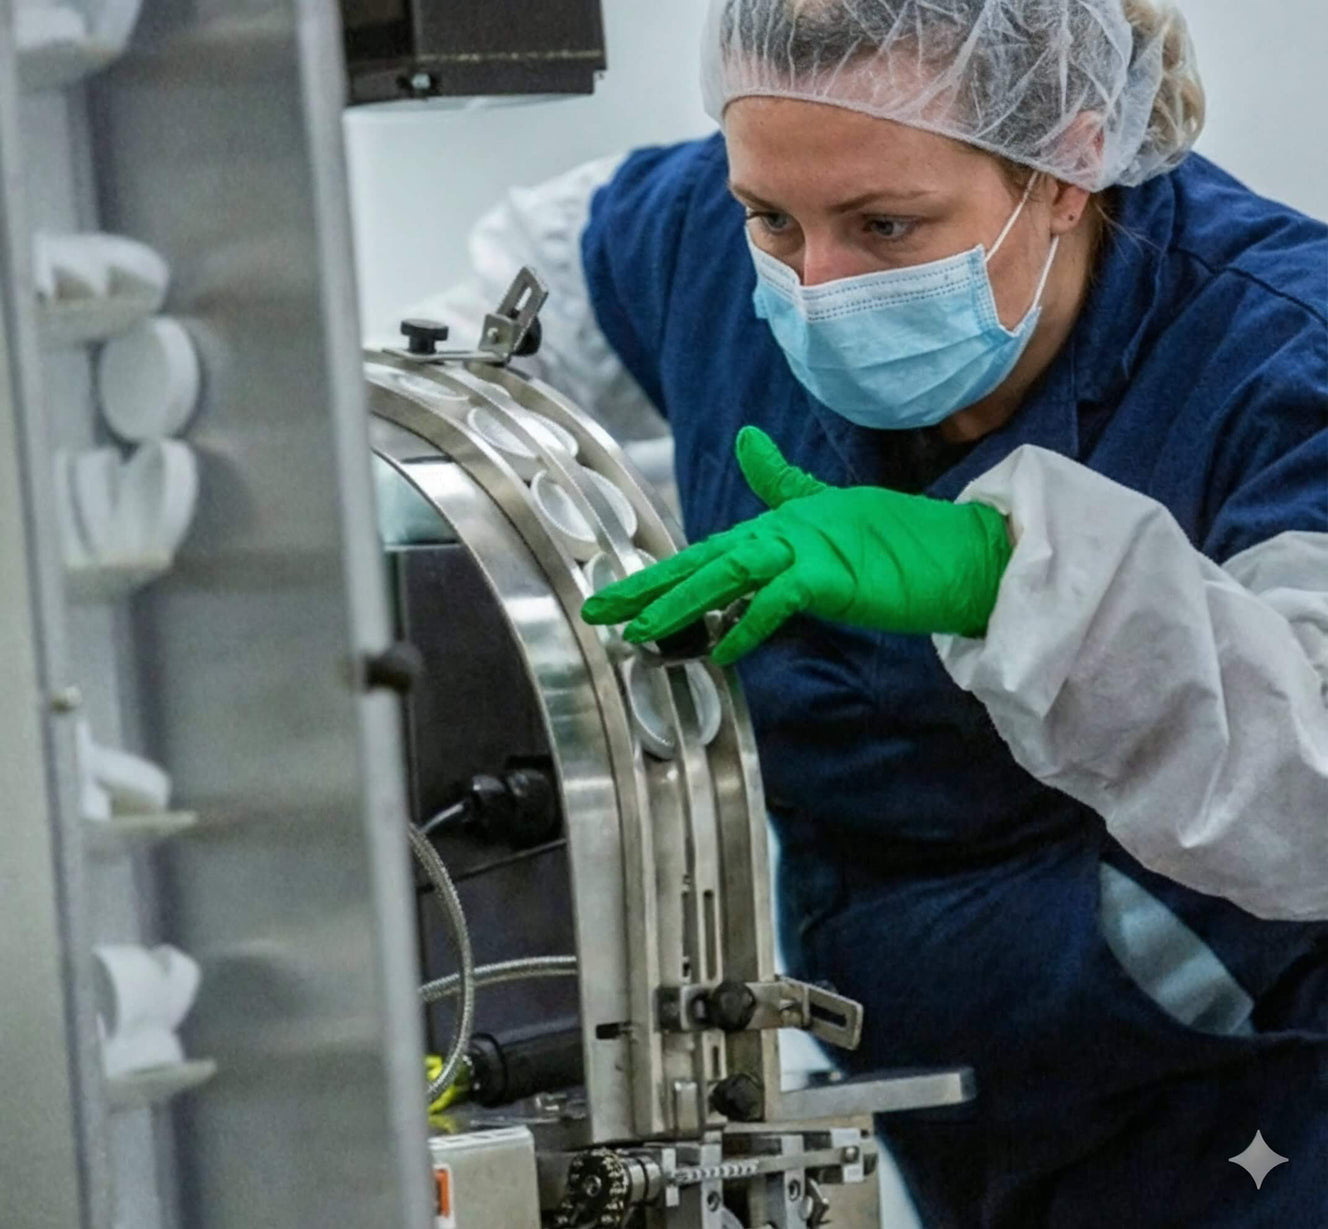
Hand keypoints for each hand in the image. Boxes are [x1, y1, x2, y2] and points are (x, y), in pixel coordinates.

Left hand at [581, 428, 1011, 664]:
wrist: (960, 554)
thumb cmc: (900, 540)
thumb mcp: (830, 507)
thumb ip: (784, 481)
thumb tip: (749, 439)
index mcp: (780, 524)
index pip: (707, 551)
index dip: (660, 573)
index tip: (617, 596)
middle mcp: (784, 531)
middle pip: (703, 560)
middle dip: (648, 586)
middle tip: (601, 610)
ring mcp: (807, 551)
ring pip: (727, 574)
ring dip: (680, 602)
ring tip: (640, 630)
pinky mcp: (831, 576)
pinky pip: (778, 602)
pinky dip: (749, 626)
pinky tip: (722, 651)